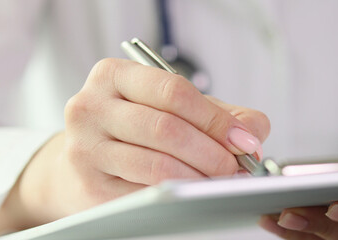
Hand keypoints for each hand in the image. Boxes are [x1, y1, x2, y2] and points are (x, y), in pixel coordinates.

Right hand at [0, 58, 269, 236]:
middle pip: (165, 129)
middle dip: (212, 152)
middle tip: (236, 167)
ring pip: (156, 166)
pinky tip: (194, 194)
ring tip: (220, 182)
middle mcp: (90, 107)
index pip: (172, 91)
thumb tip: (253, 132)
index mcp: (112, 75)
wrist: (84, 158)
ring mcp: (85, 148)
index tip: (243, 140)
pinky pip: (145, 194)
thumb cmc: (135, 127)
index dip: (214, 118)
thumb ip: (218, 111)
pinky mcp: (90, 187)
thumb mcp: (172, 106)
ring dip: (199, 178)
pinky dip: (178, 196)